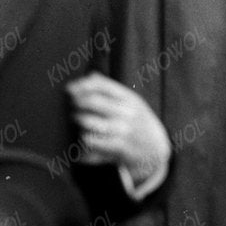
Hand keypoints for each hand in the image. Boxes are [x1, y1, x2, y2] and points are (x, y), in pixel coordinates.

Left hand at [67, 73, 169, 191]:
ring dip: (79, 122)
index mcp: (129, 98)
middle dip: (77, 103)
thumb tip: (89, 76)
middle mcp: (127, 113)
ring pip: (90, 124)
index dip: (82, 85)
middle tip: (71, 107)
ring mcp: (123, 132)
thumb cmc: (137, 120)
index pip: (102, 85)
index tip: (68, 89)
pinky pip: (94, 144)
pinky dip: (84, 142)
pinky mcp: (120, 149)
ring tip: (78, 122)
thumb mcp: (131, 101)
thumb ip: (110, 89)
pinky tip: (82, 141)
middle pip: (93, 102)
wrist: (156, 148)